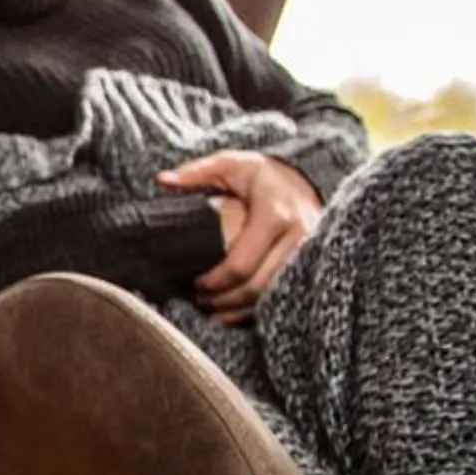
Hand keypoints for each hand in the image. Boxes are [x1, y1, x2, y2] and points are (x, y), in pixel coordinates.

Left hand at [157, 150, 321, 324]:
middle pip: (255, 288)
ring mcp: (309, 255)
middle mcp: (298, 238)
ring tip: (211, 307)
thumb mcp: (231, 165)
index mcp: (275, 214)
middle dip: (222, 300)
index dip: (213, 282)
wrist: (306, 180)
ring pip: (269, 298)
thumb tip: (163, 181)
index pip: (240, 265)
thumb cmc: (263, 175)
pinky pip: (282, 298)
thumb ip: (196, 172)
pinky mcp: (311, 267)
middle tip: (199, 299)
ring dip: (237, 309)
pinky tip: (233, 309)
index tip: (193, 283)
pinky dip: (255, 309)